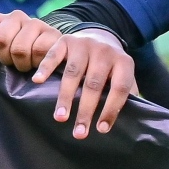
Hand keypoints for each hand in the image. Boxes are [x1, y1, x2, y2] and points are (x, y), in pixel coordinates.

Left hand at [0, 10, 60, 70]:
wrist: (49, 55)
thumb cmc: (14, 57)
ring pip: (19, 49)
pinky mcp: (52, 33)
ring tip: (26, 64)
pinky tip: (38, 64)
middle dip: (5, 59)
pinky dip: (36, 64)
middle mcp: (15, 16)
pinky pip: (38, 50)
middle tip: (13, 63)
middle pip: (0, 41)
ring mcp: (34, 23)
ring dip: (22, 64)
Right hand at [0, 13, 136, 137]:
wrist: (98, 35)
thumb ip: (127, 94)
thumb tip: (131, 123)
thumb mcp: (123, 76)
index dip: (112, 109)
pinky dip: (45, 68)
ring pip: (73, 73)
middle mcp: (104, 51)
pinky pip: (53, 55)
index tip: (101, 129)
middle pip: (94, 84)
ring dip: (65, 97)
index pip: (120, 88)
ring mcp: (84, 44)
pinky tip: (37, 82)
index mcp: (124, 62)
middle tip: (79, 133)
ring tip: (60, 118)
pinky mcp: (65, 40)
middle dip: (85, 110)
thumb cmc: (110, 67)